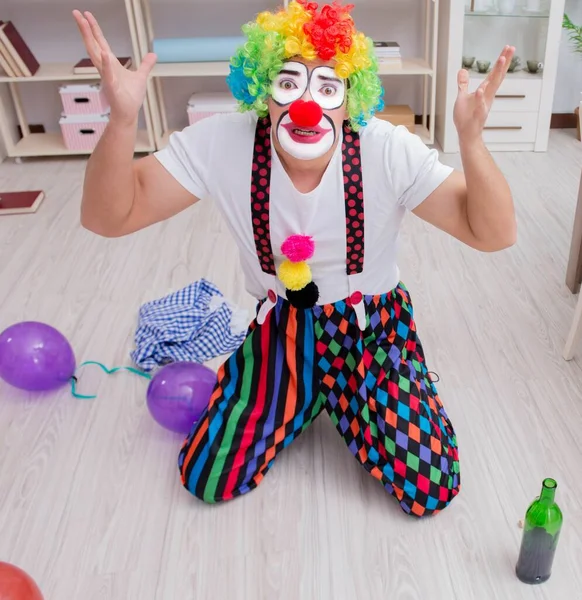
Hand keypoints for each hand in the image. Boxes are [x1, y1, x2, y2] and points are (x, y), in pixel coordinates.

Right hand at [72, 10, 156, 124]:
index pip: (100, 42)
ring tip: (84, 23)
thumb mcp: (141, 76)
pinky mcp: (112, 87)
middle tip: (76, 12)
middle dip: (85, 29)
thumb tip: (153, 54)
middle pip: (93, 44)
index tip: (86, 15)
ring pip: (96, 55)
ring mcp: (107, 76)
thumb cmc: (131, 97)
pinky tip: (105, 54)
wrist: (128, 113)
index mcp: (111, 64)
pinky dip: (107, 64)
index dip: (94, 29)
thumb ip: (146, 65)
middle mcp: (105, 68)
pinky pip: (109, 74)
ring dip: (90, 40)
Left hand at [453, 45, 514, 143]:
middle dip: (503, 63)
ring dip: (496, 74)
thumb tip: (462, 70)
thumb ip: (463, 84)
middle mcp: (487, 96)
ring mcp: (483, 105)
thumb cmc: (466, 117)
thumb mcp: (462, 97)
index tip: (508, 48)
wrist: (467, 134)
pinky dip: (480, 98)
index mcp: (484, 91)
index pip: (494, 74)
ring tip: (501, 60)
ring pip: (491, 88)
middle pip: (497, 77)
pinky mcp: (477, 115)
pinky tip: (480, 90)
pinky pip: (480, 106)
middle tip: (510, 48)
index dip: (500, 61)